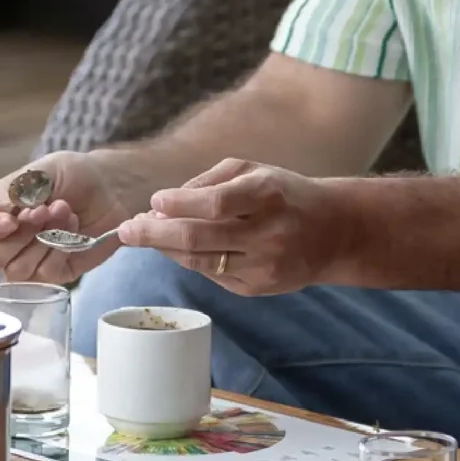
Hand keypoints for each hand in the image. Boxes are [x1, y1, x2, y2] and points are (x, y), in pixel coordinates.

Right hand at [0, 151, 145, 282]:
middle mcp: (5, 239)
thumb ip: (13, 192)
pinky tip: (73, 229)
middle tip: (45, 210)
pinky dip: (61, 251)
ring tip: (64, 212)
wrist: (112, 187)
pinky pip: (46, 275)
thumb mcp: (42, 173)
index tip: (11, 218)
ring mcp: (28, 258)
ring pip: (17, 270)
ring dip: (43, 241)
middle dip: (21, 233)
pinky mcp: (54, 272)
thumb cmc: (73, 175)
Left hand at [116, 159, 353, 295]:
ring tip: (143, 236)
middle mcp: (268, 234)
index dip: (178, 205)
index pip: (214, 205)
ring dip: (165, 250)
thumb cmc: (284, 194)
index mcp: (268, 196)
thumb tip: (162, 205)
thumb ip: (208, 183)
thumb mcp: (253, 172)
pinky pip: (212, 275)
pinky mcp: (259, 288)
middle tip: (126, 230)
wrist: (334, 231)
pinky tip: (176, 249)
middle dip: (155, 234)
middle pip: (199, 239)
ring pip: (200, 262)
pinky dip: (189, 261)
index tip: (154, 202)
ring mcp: (264, 266)